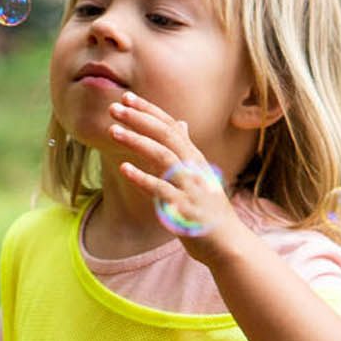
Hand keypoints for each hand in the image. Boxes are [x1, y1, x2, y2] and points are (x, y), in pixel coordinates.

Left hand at [108, 91, 240, 261]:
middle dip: (139, 119)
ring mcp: (191, 187)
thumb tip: (181, 123)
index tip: (127, 97)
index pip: (171, 126)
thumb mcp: (199, 175)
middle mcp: (194, 167)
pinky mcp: (184, 209)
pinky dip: (142, 178)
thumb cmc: (208, 209)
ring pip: (163, 157)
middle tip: (114, 107)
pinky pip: (161, 190)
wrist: (228, 244)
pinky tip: (124, 169)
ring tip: (113, 131)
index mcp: (195, 158)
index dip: (149, 110)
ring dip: (137, 141)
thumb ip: (187, 150)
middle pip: (166, 135)